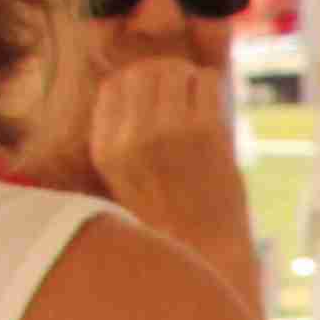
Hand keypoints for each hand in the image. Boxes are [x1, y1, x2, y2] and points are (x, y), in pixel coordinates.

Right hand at [86, 55, 262, 306]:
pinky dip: (211, 86)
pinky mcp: (206, 131)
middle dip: (165, 74)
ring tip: (198, 99)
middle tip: (182, 92)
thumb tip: (139, 80)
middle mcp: (131, 137)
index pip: (113, 85)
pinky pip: (207, 81)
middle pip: (143, 71)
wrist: (206, 249)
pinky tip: (213, 107)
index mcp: (106, 148)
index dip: (137, 82)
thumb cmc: (170, 216)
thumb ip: (125, 134)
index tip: (156, 96)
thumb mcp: (126, 177)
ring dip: (189, 78)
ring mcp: (168, 131)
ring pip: (175, 70)